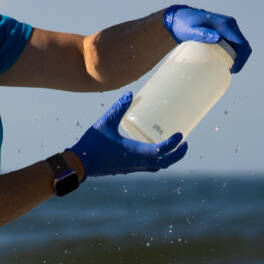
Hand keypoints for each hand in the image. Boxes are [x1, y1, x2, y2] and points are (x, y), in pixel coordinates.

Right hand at [70, 93, 188, 176]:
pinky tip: (154, 152)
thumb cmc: (92, 144)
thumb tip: (130, 94)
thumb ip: (118, 108)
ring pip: (158, 166)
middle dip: (177, 154)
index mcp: (135, 152)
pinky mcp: (127, 169)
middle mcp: (137, 162)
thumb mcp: (105, 123)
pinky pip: (149, 167)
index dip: (173, 143)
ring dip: (169, 159)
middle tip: (184, 142)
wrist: (79, 164)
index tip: (180, 134)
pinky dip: (157, 161)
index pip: (161, 150)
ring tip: (174, 148)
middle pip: (165, 162)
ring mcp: (133, 168)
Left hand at [162, 5, 250, 71]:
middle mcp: (229, 24)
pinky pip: (234, 43)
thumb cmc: (183, 24)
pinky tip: (225, 61)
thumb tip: (218, 38)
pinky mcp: (224, 31)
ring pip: (240, 45)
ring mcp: (228, 27)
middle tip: (231, 71)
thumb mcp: (191, 30)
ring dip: (238, 57)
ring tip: (228, 68)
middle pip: (243, 45)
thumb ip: (203, 33)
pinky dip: (233, 53)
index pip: (241, 43)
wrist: (178, 18)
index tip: (234, 69)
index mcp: (225, 24)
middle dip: (241, 59)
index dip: (241, 58)